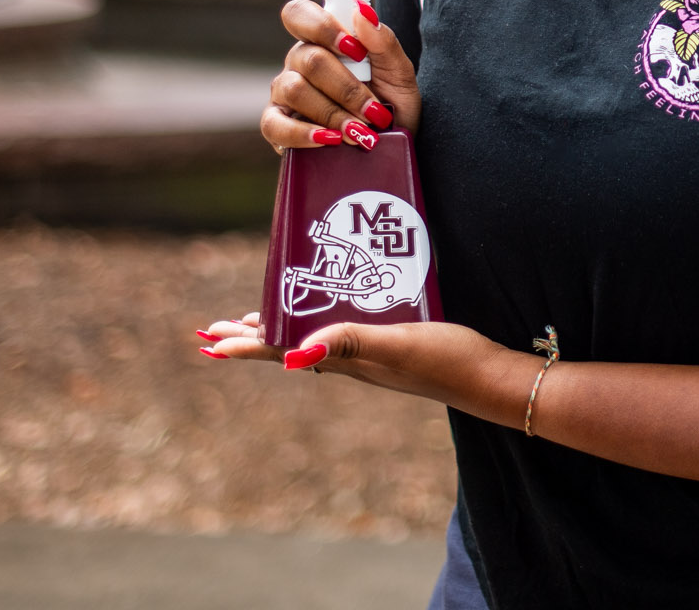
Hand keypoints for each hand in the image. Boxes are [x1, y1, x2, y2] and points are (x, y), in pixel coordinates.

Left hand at [195, 312, 529, 418]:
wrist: (489, 380)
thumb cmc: (448, 360)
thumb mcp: (400, 345)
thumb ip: (352, 344)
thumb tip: (295, 355)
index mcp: (346, 360)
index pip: (283, 350)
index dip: (245, 346)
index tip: (209, 342)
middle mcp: (351, 362)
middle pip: (288, 348)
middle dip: (250, 339)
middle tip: (212, 331)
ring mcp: (370, 359)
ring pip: (309, 343)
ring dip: (278, 332)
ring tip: (253, 324)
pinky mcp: (390, 349)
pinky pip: (337, 338)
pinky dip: (315, 326)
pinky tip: (323, 319)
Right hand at [260, 0, 421, 154]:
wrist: (390, 144)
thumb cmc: (392, 103)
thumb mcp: (399, 73)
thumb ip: (383, 42)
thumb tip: (363, 12)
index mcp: (323, 40)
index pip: (299, 14)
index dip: (323, 28)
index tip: (356, 51)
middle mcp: (298, 62)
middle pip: (309, 59)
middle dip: (347, 89)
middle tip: (374, 111)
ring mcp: (283, 92)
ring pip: (294, 90)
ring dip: (333, 114)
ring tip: (361, 132)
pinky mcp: (276, 126)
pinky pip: (274, 126)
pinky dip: (303, 134)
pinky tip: (329, 140)